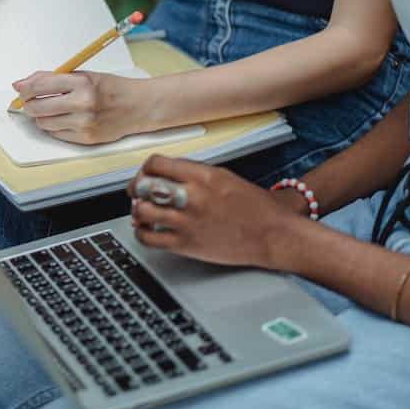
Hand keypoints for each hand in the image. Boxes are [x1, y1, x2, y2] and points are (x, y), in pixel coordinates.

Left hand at [14, 71, 149, 144]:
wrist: (139, 106)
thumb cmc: (111, 88)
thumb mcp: (85, 75)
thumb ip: (54, 78)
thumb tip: (23, 84)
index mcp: (82, 83)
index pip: (40, 86)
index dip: (25, 89)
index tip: (21, 89)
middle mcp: (83, 103)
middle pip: (37, 108)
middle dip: (28, 105)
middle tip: (30, 102)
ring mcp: (84, 123)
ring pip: (44, 123)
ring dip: (40, 117)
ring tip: (49, 110)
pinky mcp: (86, 139)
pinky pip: (56, 134)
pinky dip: (54, 127)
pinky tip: (62, 119)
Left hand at [127, 155, 302, 268]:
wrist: (273, 234)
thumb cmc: (255, 208)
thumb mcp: (224, 177)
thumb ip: (194, 174)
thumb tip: (167, 175)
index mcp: (202, 176)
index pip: (156, 164)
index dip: (145, 168)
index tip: (145, 174)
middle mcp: (192, 197)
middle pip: (144, 185)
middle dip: (135, 188)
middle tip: (136, 192)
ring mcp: (187, 221)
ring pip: (141, 211)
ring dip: (137, 210)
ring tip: (141, 211)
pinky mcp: (185, 244)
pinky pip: (148, 237)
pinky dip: (141, 231)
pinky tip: (146, 229)